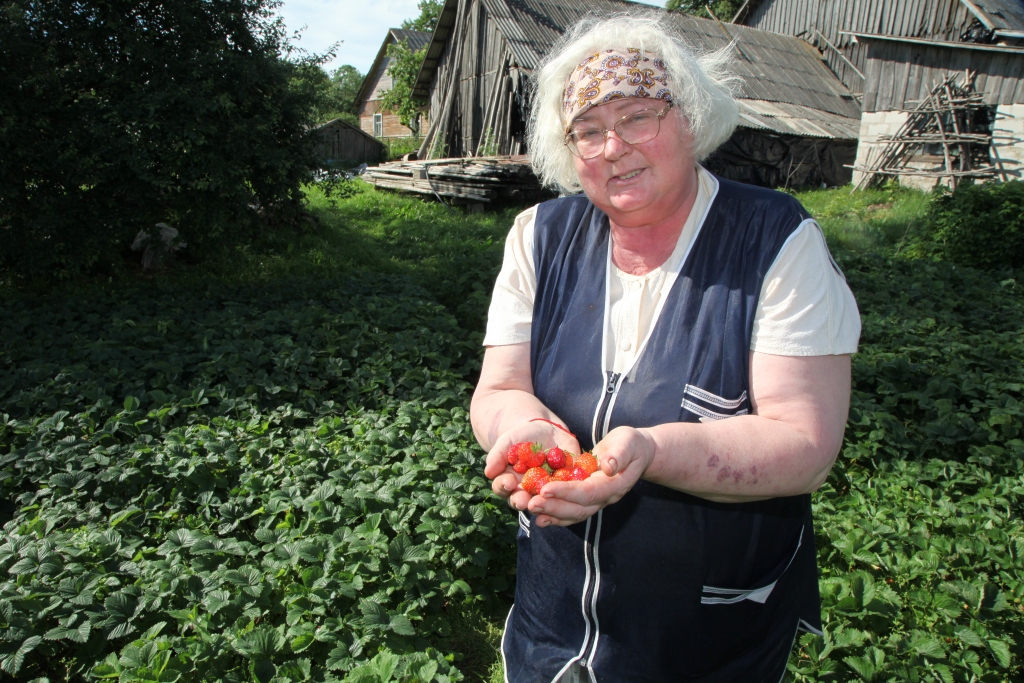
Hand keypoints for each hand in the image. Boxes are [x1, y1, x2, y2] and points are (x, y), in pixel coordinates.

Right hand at [484, 420, 580, 512]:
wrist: (547, 431)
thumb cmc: (522, 437)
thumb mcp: (508, 441)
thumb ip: (498, 455)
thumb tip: (489, 472)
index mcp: (509, 482)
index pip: (502, 488)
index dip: (504, 486)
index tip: (509, 481)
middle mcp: (526, 491)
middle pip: (521, 501)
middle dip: (522, 501)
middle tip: (524, 501)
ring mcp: (546, 492)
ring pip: (543, 503)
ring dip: (543, 504)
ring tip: (543, 499)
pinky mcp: (565, 488)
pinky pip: (565, 495)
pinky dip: (566, 496)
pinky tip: (567, 493)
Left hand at [527, 426, 655, 526]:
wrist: (636, 454)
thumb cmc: (631, 444)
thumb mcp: (628, 443)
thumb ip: (619, 454)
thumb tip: (608, 467)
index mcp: (614, 485)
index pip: (588, 492)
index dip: (567, 492)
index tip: (546, 489)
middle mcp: (604, 498)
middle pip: (578, 508)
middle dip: (553, 507)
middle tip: (530, 503)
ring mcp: (595, 501)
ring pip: (572, 514)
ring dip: (550, 513)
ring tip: (530, 510)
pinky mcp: (586, 499)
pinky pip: (570, 512)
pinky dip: (554, 516)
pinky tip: (538, 517)